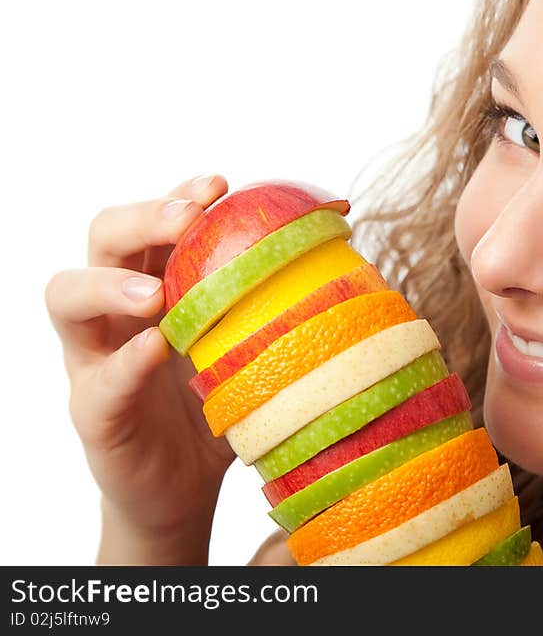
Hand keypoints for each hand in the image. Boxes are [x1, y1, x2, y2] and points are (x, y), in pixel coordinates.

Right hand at [45, 175, 235, 563]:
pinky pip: (98, 380)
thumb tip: (345, 262)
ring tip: (153, 294)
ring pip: (67, 297)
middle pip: (103, 240)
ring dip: (110, 284)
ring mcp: (96, 359)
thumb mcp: (247, 349)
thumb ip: (269, 308)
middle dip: (143, 218)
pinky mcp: (94, 411)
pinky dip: (125, 362)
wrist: (186, 488)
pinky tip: (153, 349)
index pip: (154, 225)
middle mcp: (118, 310)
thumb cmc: (219, 408)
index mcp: (157, 285)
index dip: (178, 195)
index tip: (219, 184)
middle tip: (187, 218)